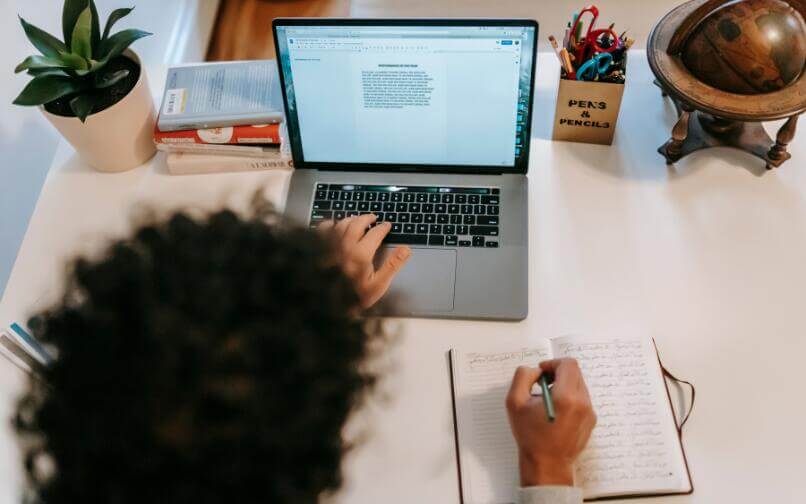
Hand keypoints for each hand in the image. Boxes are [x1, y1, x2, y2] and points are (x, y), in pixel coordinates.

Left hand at [319, 214, 411, 307]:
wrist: (327, 305)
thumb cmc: (354, 297)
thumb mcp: (378, 285)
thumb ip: (393, 265)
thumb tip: (406, 249)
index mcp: (361, 254)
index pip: (375, 233)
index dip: (383, 228)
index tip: (387, 225)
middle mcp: (345, 246)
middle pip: (357, 224)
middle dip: (367, 218)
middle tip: (373, 217)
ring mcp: (330, 247)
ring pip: (341, 224)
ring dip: (351, 219)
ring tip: (356, 219)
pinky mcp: (319, 250)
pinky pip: (322, 230)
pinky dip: (329, 224)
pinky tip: (332, 224)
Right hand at [505, 358, 595, 486]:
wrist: (547, 465)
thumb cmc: (530, 437)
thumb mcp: (515, 403)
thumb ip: (522, 377)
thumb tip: (535, 370)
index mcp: (566, 397)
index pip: (568, 364)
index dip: (552, 363)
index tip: (541, 372)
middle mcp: (582, 403)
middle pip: (575, 372)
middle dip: (558, 373)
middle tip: (542, 384)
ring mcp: (589, 412)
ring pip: (579, 385)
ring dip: (564, 385)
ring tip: (548, 400)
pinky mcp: (591, 420)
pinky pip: (582, 398)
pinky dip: (569, 397)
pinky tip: (556, 411)